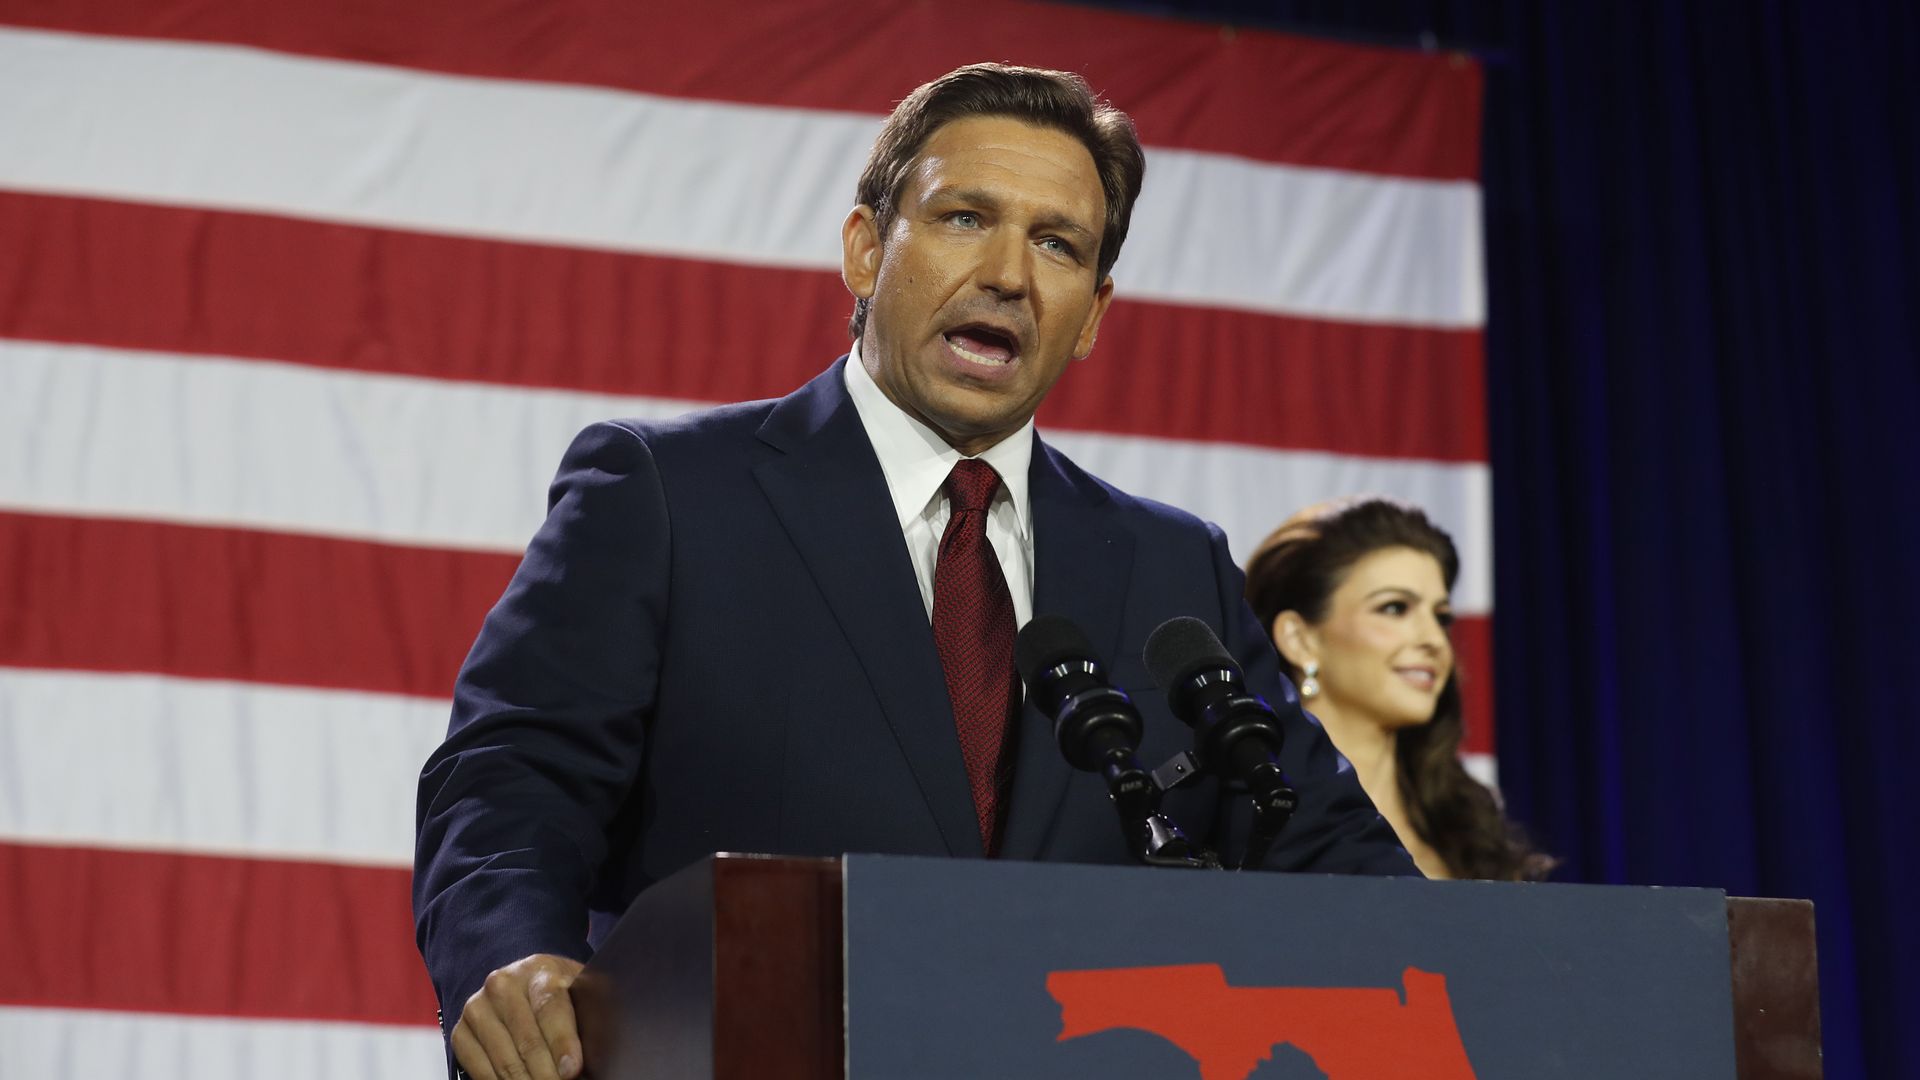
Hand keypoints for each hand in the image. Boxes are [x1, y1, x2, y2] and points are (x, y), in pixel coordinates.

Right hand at [452, 953, 586, 1079]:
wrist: (521, 984)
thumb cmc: (557, 993)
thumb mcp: (577, 991)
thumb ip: (586, 1013)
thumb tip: (598, 1050)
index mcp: (538, 969)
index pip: (550, 1006)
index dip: (562, 1042)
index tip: (572, 1069)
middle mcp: (502, 984)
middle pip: (527, 1039)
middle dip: (547, 1073)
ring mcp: (478, 1007)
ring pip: (504, 1059)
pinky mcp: (460, 1031)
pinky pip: (480, 1069)